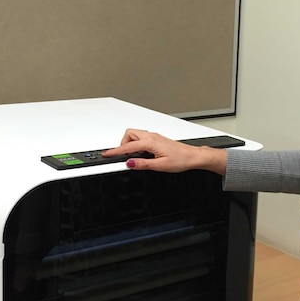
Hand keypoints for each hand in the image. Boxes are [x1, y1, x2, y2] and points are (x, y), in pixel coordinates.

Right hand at [102, 129, 227, 174]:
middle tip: (123, 156)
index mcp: (150, 142)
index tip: (106, 154)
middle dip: (123, 144)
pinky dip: (137, 144)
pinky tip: (142, 154)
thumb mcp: (160, 166)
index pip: (127, 146)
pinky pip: (142, 138)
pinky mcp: (157, 139)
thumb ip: (142, 164)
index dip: (115, 151)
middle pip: (129, 134)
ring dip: (130, 144)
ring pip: (135, 135)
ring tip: (133, 156)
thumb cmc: (181, 160)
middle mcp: (152, 136)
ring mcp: (155, 136)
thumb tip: (129, 163)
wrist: (193, 157)